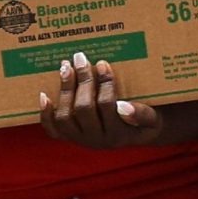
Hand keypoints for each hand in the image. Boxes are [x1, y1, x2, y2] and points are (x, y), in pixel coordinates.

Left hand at [37, 53, 163, 148]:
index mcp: (118, 134)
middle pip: (84, 108)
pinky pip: (53, 130)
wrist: (138, 136)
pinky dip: (45, 114)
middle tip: (81, 57)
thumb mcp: (153, 120)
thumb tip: (123, 106)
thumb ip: (143, 115)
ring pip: (65, 117)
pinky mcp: (69, 138)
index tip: (102, 63)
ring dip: (64, 90)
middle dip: (82, 80)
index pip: (108, 105)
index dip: (104, 83)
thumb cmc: (146, 122)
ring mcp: (80, 140)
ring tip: (65, 67)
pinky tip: (44, 95)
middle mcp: (97, 140)